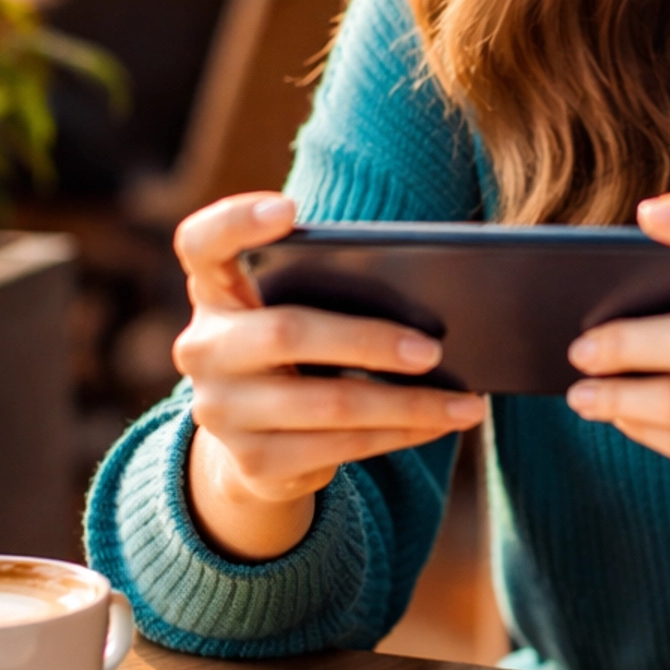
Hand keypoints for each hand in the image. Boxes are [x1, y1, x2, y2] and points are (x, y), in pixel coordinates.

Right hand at [172, 194, 485, 563]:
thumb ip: (329, 286)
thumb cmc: (296, 345)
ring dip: (408, 404)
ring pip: (327, 405)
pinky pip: (341, 448)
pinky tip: (442, 423)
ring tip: (467, 402)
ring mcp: (221, 411)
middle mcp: (203, 349)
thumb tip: (428, 300)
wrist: (255, 435)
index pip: (202, 242)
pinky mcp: (253, 462)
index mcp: (215, 289)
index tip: (289, 207)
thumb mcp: (295, 306)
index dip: (236, 222)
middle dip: (368, 342)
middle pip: (285, 333)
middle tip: (434, 349)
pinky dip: (401, 434)